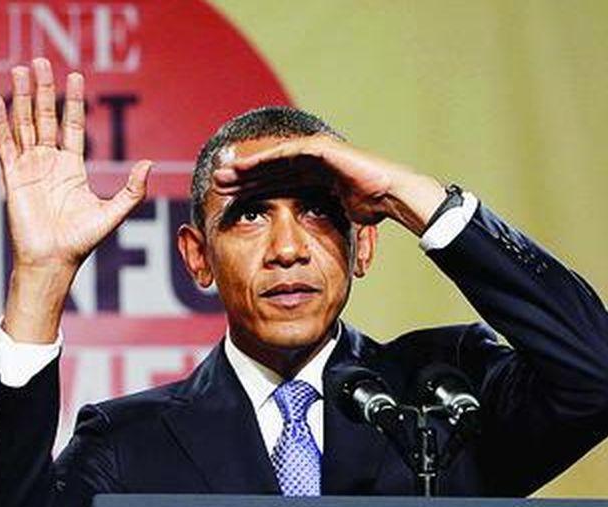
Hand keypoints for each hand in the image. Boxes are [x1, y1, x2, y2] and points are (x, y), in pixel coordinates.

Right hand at [0, 59, 151, 341]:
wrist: (53, 261)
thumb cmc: (81, 242)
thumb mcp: (113, 213)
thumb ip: (132, 190)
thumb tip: (149, 164)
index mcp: (72, 168)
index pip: (73, 125)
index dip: (73, 101)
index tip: (74, 76)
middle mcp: (49, 163)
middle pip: (45, 117)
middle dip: (43, 89)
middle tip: (40, 61)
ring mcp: (29, 168)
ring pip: (24, 124)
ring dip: (21, 98)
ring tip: (20, 70)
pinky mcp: (13, 177)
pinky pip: (4, 145)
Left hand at [210, 135, 443, 235]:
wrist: (391, 195)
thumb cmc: (371, 210)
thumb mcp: (334, 224)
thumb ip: (317, 230)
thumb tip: (302, 256)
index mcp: (313, 180)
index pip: (275, 185)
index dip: (252, 192)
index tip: (228, 202)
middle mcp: (311, 164)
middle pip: (269, 170)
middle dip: (242, 178)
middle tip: (216, 185)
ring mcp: (315, 154)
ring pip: (273, 160)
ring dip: (248, 167)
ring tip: (224, 175)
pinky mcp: (319, 148)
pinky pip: (286, 153)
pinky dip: (265, 159)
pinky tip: (246, 166)